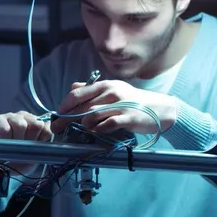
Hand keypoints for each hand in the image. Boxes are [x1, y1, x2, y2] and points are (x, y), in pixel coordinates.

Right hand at [0, 111, 52, 178]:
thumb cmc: (17, 159)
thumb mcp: (32, 155)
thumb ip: (41, 147)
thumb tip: (47, 145)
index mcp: (37, 123)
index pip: (47, 126)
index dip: (43, 139)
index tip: (35, 149)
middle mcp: (25, 117)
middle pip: (36, 124)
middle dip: (30, 140)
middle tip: (23, 150)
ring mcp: (11, 116)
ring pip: (21, 125)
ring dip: (17, 140)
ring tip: (13, 148)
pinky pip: (5, 129)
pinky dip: (5, 140)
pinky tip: (3, 145)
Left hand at [52, 80, 177, 136]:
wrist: (161, 109)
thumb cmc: (133, 100)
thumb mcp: (113, 90)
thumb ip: (92, 90)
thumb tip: (73, 87)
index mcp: (105, 85)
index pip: (77, 94)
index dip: (63, 105)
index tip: (56, 115)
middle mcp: (111, 93)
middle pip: (81, 107)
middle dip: (65, 119)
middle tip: (57, 128)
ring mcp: (120, 105)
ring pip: (92, 115)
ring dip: (84, 125)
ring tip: (84, 129)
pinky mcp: (128, 118)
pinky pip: (107, 125)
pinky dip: (99, 129)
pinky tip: (98, 130)